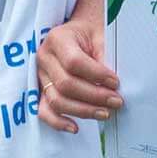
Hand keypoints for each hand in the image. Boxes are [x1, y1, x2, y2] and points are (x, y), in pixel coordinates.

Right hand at [37, 17, 120, 132]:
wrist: (76, 30)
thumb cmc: (89, 33)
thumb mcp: (99, 36)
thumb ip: (103, 57)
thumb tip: (112, 86)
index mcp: (57, 38)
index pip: (74, 62)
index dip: (96, 75)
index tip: (115, 82)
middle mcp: (44, 57)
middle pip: (66, 85)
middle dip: (94, 96)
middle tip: (116, 100)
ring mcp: (40, 75)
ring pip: (57, 100)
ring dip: (83, 111)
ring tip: (105, 113)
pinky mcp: (40, 89)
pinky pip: (44, 110)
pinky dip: (57, 122)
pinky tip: (75, 127)